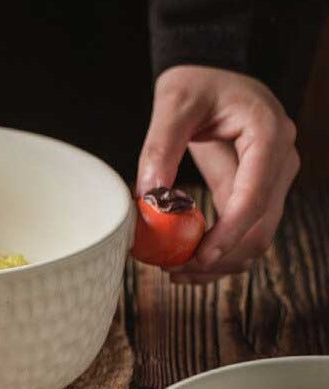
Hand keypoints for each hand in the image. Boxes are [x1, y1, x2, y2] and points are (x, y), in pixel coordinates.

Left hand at [137, 65, 299, 282]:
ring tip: (178, 272)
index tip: (198, 258)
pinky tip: (190, 261)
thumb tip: (148, 197)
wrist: (210, 76)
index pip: (254, 197)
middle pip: (261, 227)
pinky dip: (222, 252)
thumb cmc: (196, 84)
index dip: (228, 235)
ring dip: (221, 263)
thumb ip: (160, 148)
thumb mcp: (173, 104)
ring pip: (257, 237)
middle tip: (175, 270)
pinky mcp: (258, 191)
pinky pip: (246, 231)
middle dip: (220, 258)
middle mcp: (280, 160)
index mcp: (268, 134)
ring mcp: (273, 179)